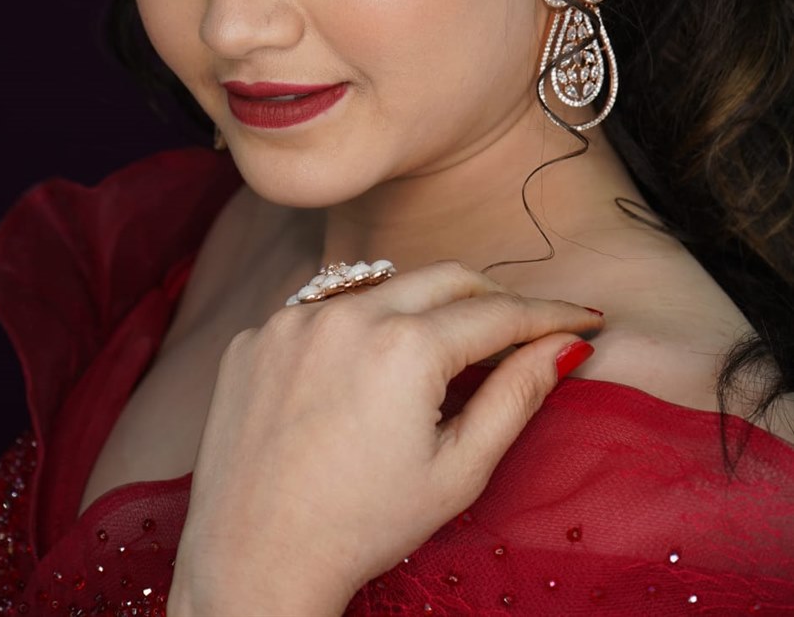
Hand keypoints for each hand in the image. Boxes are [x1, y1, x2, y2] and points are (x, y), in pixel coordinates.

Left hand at [167, 260, 602, 616]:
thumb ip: (516, 398)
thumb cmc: (363, 528)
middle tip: (523, 330)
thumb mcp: (457, 472)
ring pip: (382, 286)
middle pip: (445, 278)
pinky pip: (323, 310)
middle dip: (493, 298)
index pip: (499, 312)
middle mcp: (345, 312)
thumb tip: (565, 345)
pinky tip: (358, 378)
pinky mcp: (256, 334)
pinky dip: (356, 329)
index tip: (587, 315)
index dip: (550, 314)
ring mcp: (292, 318)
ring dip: (421, 309)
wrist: (252, 561)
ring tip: (440, 359)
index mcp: (403, 346)